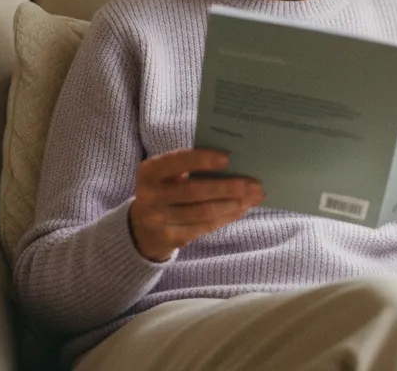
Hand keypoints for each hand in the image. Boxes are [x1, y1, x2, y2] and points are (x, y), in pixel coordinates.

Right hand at [128, 148, 264, 261]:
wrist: (141, 227)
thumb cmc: (165, 188)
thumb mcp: (166, 173)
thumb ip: (188, 165)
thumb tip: (231, 162)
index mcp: (149, 172)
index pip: (176, 162)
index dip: (202, 160)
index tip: (227, 158)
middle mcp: (150, 196)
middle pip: (195, 191)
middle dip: (228, 187)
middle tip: (255, 183)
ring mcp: (159, 221)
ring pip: (203, 212)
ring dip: (234, 204)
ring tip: (255, 196)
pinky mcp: (171, 238)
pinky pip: (204, 227)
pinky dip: (227, 217)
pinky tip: (241, 209)